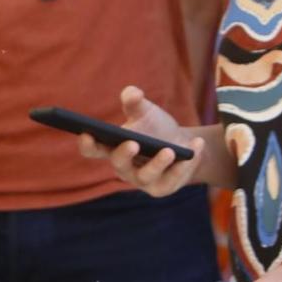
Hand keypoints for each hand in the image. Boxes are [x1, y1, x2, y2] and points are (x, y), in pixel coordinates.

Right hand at [77, 86, 203, 197]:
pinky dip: (184, 164)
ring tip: (170, 150)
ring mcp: (141, 180)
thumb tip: (132, 92)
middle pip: (117, 164)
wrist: (183, 146)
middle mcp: (123, 167)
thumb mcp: (146, 112)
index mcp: (112, 148)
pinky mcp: (161, 188)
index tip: (86, 133)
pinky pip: (171, 179)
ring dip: (157, 163)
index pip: (93, 150)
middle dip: (124, 154)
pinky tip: (194, 146)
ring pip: (145, 175)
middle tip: (133, 143)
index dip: (87, 144)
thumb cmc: (156, 128)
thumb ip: (135, 102)